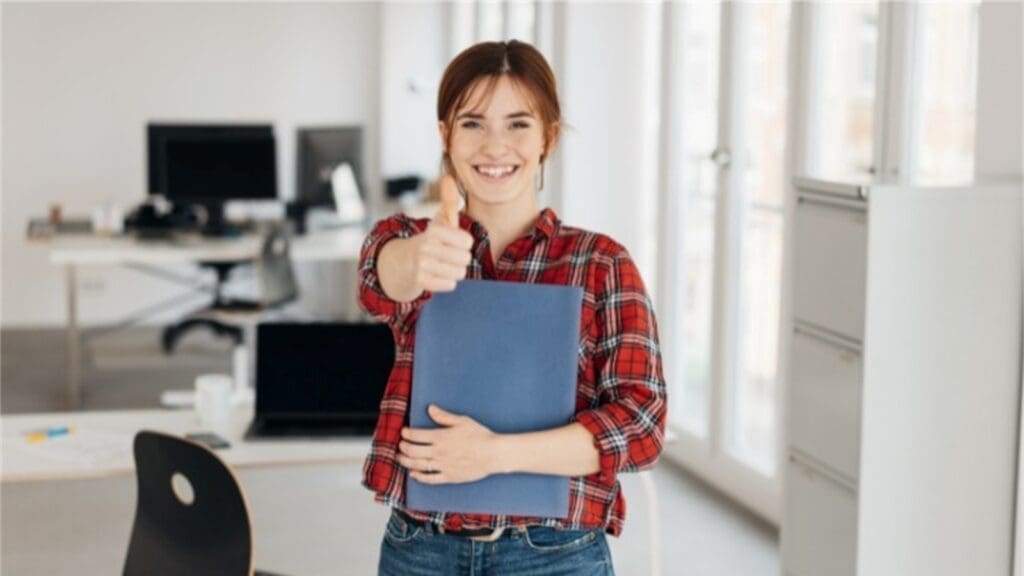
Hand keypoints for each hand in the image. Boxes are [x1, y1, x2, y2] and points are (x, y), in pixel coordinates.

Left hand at [398, 404, 498, 483]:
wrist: (493, 454)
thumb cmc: (480, 436)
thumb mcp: (462, 421)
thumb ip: (444, 416)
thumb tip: (430, 409)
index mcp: (441, 437)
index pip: (416, 435)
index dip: (406, 433)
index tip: (404, 432)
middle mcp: (439, 452)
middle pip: (413, 451)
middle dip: (403, 447)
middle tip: (400, 444)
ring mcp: (443, 466)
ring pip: (418, 465)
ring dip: (405, 462)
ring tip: (400, 458)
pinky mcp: (449, 477)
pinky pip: (430, 479)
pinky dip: (419, 477)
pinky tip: (413, 474)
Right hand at [408, 175, 472, 293]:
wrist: (408, 261)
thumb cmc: (433, 238)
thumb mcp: (442, 218)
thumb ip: (449, 200)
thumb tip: (448, 177)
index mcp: (434, 230)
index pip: (467, 242)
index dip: (464, 243)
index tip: (454, 241)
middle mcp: (426, 247)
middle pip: (465, 259)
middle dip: (461, 258)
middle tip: (449, 254)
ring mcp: (421, 265)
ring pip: (459, 273)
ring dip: (455, 270)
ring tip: (444, 263)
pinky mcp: (420, 281)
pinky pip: (450, 285)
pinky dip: (447, 281)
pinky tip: (438, 274)